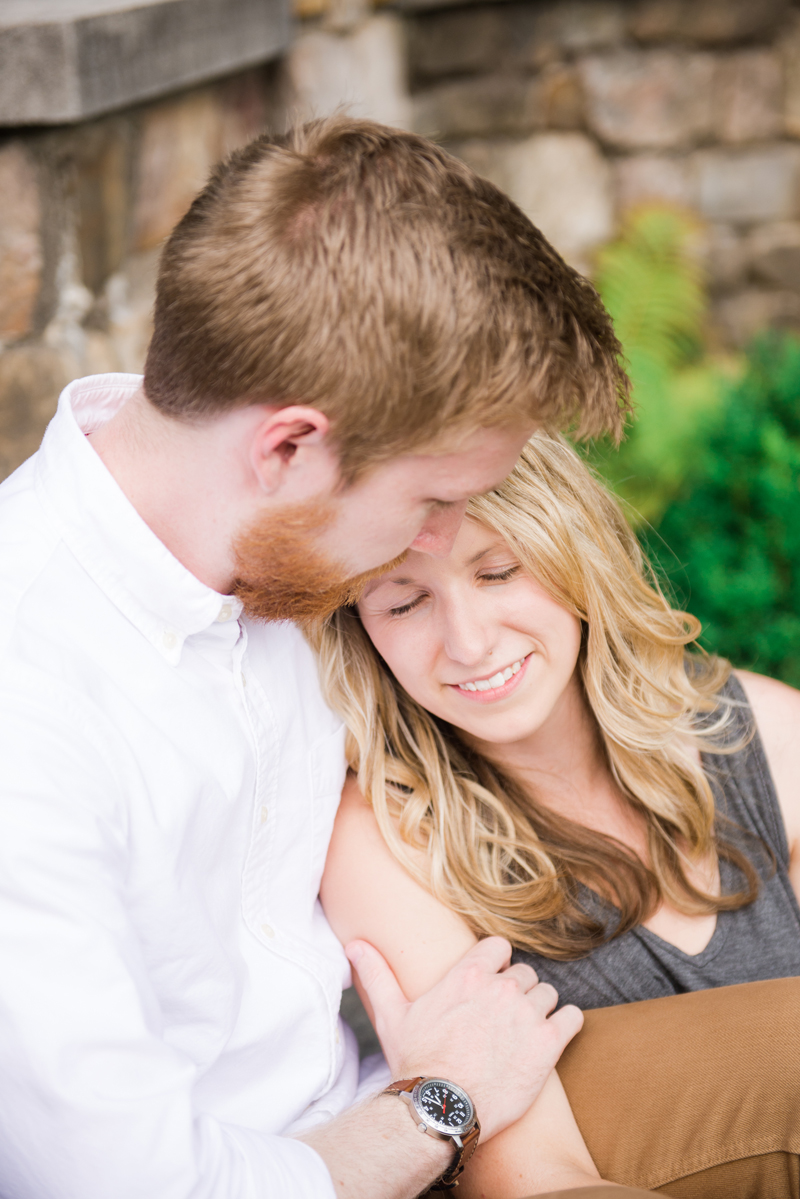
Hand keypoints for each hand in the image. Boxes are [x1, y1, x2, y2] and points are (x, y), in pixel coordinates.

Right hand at [346, 936, 582, 1140]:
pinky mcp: (548, 1043)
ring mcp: (526, 1014)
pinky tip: (552, 1038)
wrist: (442, 1110)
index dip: (498, 964)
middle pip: (525, 974)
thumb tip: (355, 945)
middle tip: (504, 1020)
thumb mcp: (393, 1016)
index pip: (499, 947)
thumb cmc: (416, 1064)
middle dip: (517, 992)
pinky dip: (566, 1025)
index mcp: (468, 975)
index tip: (492, 983)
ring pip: (547, 994)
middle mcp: (501, 988)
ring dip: (540, 1009)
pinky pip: (571, 1017)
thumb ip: (378, 975)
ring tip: (523, 1034)